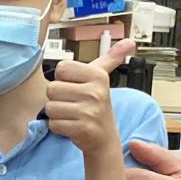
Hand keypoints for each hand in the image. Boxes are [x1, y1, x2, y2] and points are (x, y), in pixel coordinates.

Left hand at [45, 41, 132, 155]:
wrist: (105, 137)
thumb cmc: (97, 105)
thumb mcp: (102, 78)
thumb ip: (110, 58)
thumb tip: (129, 42)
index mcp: (98, 76)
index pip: (61, 68)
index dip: (63, 79)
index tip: (74, 86)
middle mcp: (95, 92)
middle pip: (52, 88)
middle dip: (57, 98)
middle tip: (72, 103)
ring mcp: (90, 111)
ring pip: (50, 107)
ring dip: (57, 113)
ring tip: (72, 114)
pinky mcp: (83, 129)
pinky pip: (54, 124)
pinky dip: (59, 126)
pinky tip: (72, 125)